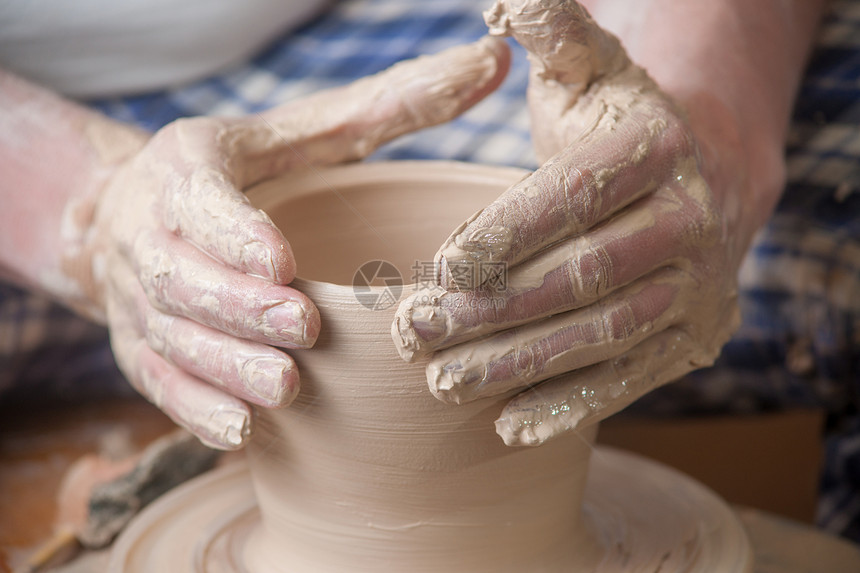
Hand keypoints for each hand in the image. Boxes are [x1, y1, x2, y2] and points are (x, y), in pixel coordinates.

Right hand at [70, 38, 509, 448]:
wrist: (136, 213)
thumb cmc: (245, 173)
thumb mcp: (302, 134)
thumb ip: (389, 105)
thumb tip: (491, 60)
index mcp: (186, 169)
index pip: (199, 199)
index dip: (234, 232)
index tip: (282, 261)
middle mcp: (149, 233)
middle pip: (181, 277)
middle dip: (239, 308)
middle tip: (301, 332)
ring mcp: (138, 298)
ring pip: (172, 337)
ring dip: (224, 366)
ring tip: (284, 390)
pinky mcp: (142, 348)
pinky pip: (160, 382)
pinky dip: (197, 409)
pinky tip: (243, 431)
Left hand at [393, 0, 750, 445]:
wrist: (706, 180)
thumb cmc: (620, 127)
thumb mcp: (592, 73)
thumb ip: (556, 38)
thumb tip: (506, 0)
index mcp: (659, 147)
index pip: (576, 195)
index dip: (508, 232)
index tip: (442, 266)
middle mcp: (688, 221)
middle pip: (583, 276)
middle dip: (494, 311)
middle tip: (414, 333)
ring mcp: (694, 288)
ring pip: (602, 335)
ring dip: (519, 365)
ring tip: (441, 383)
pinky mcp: (687, 339)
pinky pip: (630, 379)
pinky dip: (571, 406)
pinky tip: (509, 427)